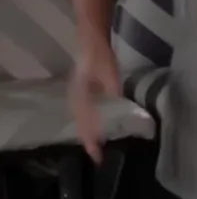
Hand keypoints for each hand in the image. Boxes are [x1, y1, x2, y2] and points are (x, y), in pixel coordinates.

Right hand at [68, 32, 120, 163]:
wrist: (91, 42)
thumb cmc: (101, 57)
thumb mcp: (110, 73)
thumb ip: (113, 89)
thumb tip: (118, 102)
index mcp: (81, 97)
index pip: (86, 124)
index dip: (91, 140)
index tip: (97, 154)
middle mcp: (76, 99)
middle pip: (81, 125)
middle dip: (88, 141)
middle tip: (97, 156)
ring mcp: (77, 96)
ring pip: (81, 120)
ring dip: (87, 133)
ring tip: (95, 146)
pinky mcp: (81, 92)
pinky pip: (83, 113)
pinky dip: (87, 123)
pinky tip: (95, 127)